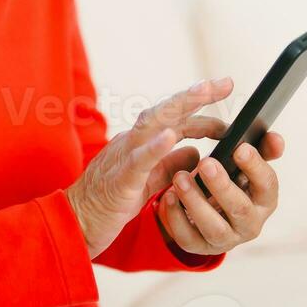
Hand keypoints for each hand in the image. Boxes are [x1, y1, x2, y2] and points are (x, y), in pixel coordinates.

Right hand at [65, 77, 234, 257]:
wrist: (76, 224)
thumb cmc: (110, 201)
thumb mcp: (148, 180)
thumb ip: (170, 165)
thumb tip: (196, 153)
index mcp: (140, 143)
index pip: (175, 121)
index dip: (203, 116)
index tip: (230, 116)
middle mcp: (131, 142)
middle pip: (166, 111)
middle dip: (196, 95)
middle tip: (226, 82)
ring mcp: (123, 157)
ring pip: (151, 123)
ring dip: (179, 105)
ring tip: (204, 91)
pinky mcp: (118, 180)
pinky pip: (137, 160)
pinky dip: (155, 146)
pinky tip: (172, 136)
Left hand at [156, 131, 284, 256]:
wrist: (211, 211)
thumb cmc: (231, 181)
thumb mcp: (245, 165)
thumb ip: (261, 149)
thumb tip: (276, 138)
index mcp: (264, 200)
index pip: (268, 184)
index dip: (255, 167)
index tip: (239, 147)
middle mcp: (250, 224)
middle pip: (240, 208)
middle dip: (223, 186)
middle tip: (206, 163)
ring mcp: (226, 239)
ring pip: (214, 227)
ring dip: (196, 202)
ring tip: (180, 178)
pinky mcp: (200, 247)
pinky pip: (188, 238)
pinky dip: (177, 218)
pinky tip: (168, 197)